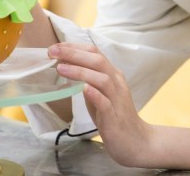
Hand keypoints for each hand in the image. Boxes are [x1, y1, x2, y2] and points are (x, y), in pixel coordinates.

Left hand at [48, 42, 154, 166]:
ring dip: (80, 71)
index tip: (55, 47)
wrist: (136, 142)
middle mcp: (117, 83)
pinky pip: (105, 102)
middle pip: (98, 60)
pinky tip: (82, 88)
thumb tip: (67, 67)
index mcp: (112, 75)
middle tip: (52, 52)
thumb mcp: (99, 94)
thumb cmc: (114, 117)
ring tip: (60, 68)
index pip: (94, 53)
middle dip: (74, 53)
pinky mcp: (114, 117)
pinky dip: (94, 93)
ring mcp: (117, 99)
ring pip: (102, 78)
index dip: (74, 47)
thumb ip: (88, 81)